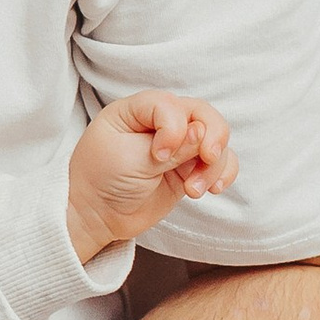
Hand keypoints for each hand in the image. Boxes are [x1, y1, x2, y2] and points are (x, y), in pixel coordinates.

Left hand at [66, 93, 234, 259]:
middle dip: (212, 136)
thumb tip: (202, 133)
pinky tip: (213, 189)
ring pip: (216, 140)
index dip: (173, 128)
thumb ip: (170, 147)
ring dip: (214, 165)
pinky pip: (220, 163)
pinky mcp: (189, 167)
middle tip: (207, 158)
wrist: (97, 214)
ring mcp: (178, 145)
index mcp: (137, 109)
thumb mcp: (130, 159)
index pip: (169, 105)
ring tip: (193, 190)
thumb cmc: (101, 179)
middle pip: (202, 113)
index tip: (158, 156)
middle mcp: (161, 122)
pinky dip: (223, 173)